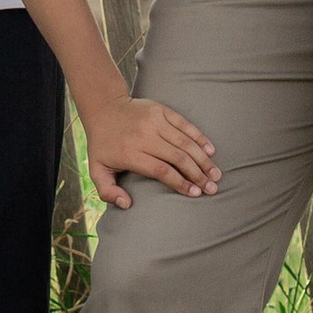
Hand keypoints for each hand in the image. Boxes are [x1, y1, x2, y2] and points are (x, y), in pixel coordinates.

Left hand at [77, 90, 220, 207]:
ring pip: (185, 142)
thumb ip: (108, 191)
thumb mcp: (96, 170)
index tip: (195, 193)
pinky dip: (199, 137)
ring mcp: (154, 121)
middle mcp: (144, 136)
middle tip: (212, 188)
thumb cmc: (103, 144)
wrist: (104, 108)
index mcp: (130, 153)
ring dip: (203, 159)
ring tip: (216, 174)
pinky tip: (210, 151)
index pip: (161, 170)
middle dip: (198, 175)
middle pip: (178, 158)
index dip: (181, 183)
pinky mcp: (161, 110)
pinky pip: (185, 124)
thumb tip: (126, 204)